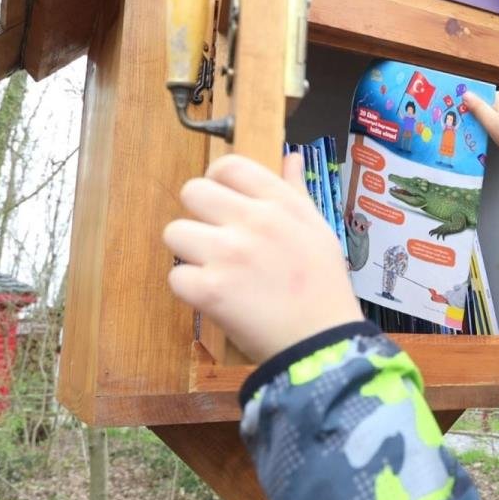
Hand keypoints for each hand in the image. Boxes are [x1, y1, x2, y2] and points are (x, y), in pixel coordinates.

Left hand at [163, 153, 362, 362]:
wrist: (323, 342)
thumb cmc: (323, 287)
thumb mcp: (319, 230)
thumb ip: (295, 192)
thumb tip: (290, 157)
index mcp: (279, 203)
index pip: (228, 166)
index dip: (217, 182)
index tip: (222, 204)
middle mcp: (253, 220)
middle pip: (192, 192)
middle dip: (199, 216)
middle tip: (216, 242)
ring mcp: (229, 254)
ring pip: (175, 232)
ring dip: (190, 254)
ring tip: (217, 272)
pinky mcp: (210, 289)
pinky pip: (175, 276)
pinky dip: (191, 291)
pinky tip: (217, 299)